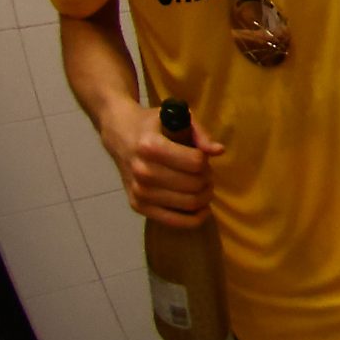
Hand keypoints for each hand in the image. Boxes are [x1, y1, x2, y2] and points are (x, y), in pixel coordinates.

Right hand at [100, 101, 223, 228]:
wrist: (121, 136)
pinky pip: (173, 221)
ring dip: (204, 195)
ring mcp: (138, 191)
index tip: (201, 156)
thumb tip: (219, 151)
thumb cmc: (154, 125)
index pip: (195, 162)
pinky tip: (203, 209)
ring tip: (202, 185)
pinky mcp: (137, 206)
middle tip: (205, 172)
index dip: (205, 160)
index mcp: (151, 146)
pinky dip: (194, 219)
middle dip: (208, 178)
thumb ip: (200, 134)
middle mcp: (142, 171)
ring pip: (188, 203)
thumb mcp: (178, 118)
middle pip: (194, 184)